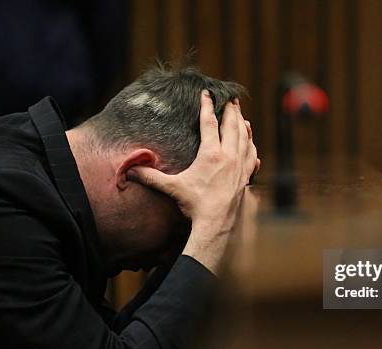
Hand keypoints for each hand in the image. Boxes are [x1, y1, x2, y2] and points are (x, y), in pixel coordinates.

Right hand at [128, 90, 258, 273]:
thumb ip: (151, 177)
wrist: (216, 223)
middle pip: (232, 126)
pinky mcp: (245, 177)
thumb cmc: (195, 204)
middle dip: (231, 111)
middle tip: (231, 99)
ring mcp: (240, 166)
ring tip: (241, 116)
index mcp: (211, 154)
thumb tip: (129, 171)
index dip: (207, 106)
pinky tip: (252, 144)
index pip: (209, 123)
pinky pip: (252, 156)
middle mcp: (229, 156)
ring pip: (245, 139)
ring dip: (243, 126)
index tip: (207, 93)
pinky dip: (252, 146)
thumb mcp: (172, 187)